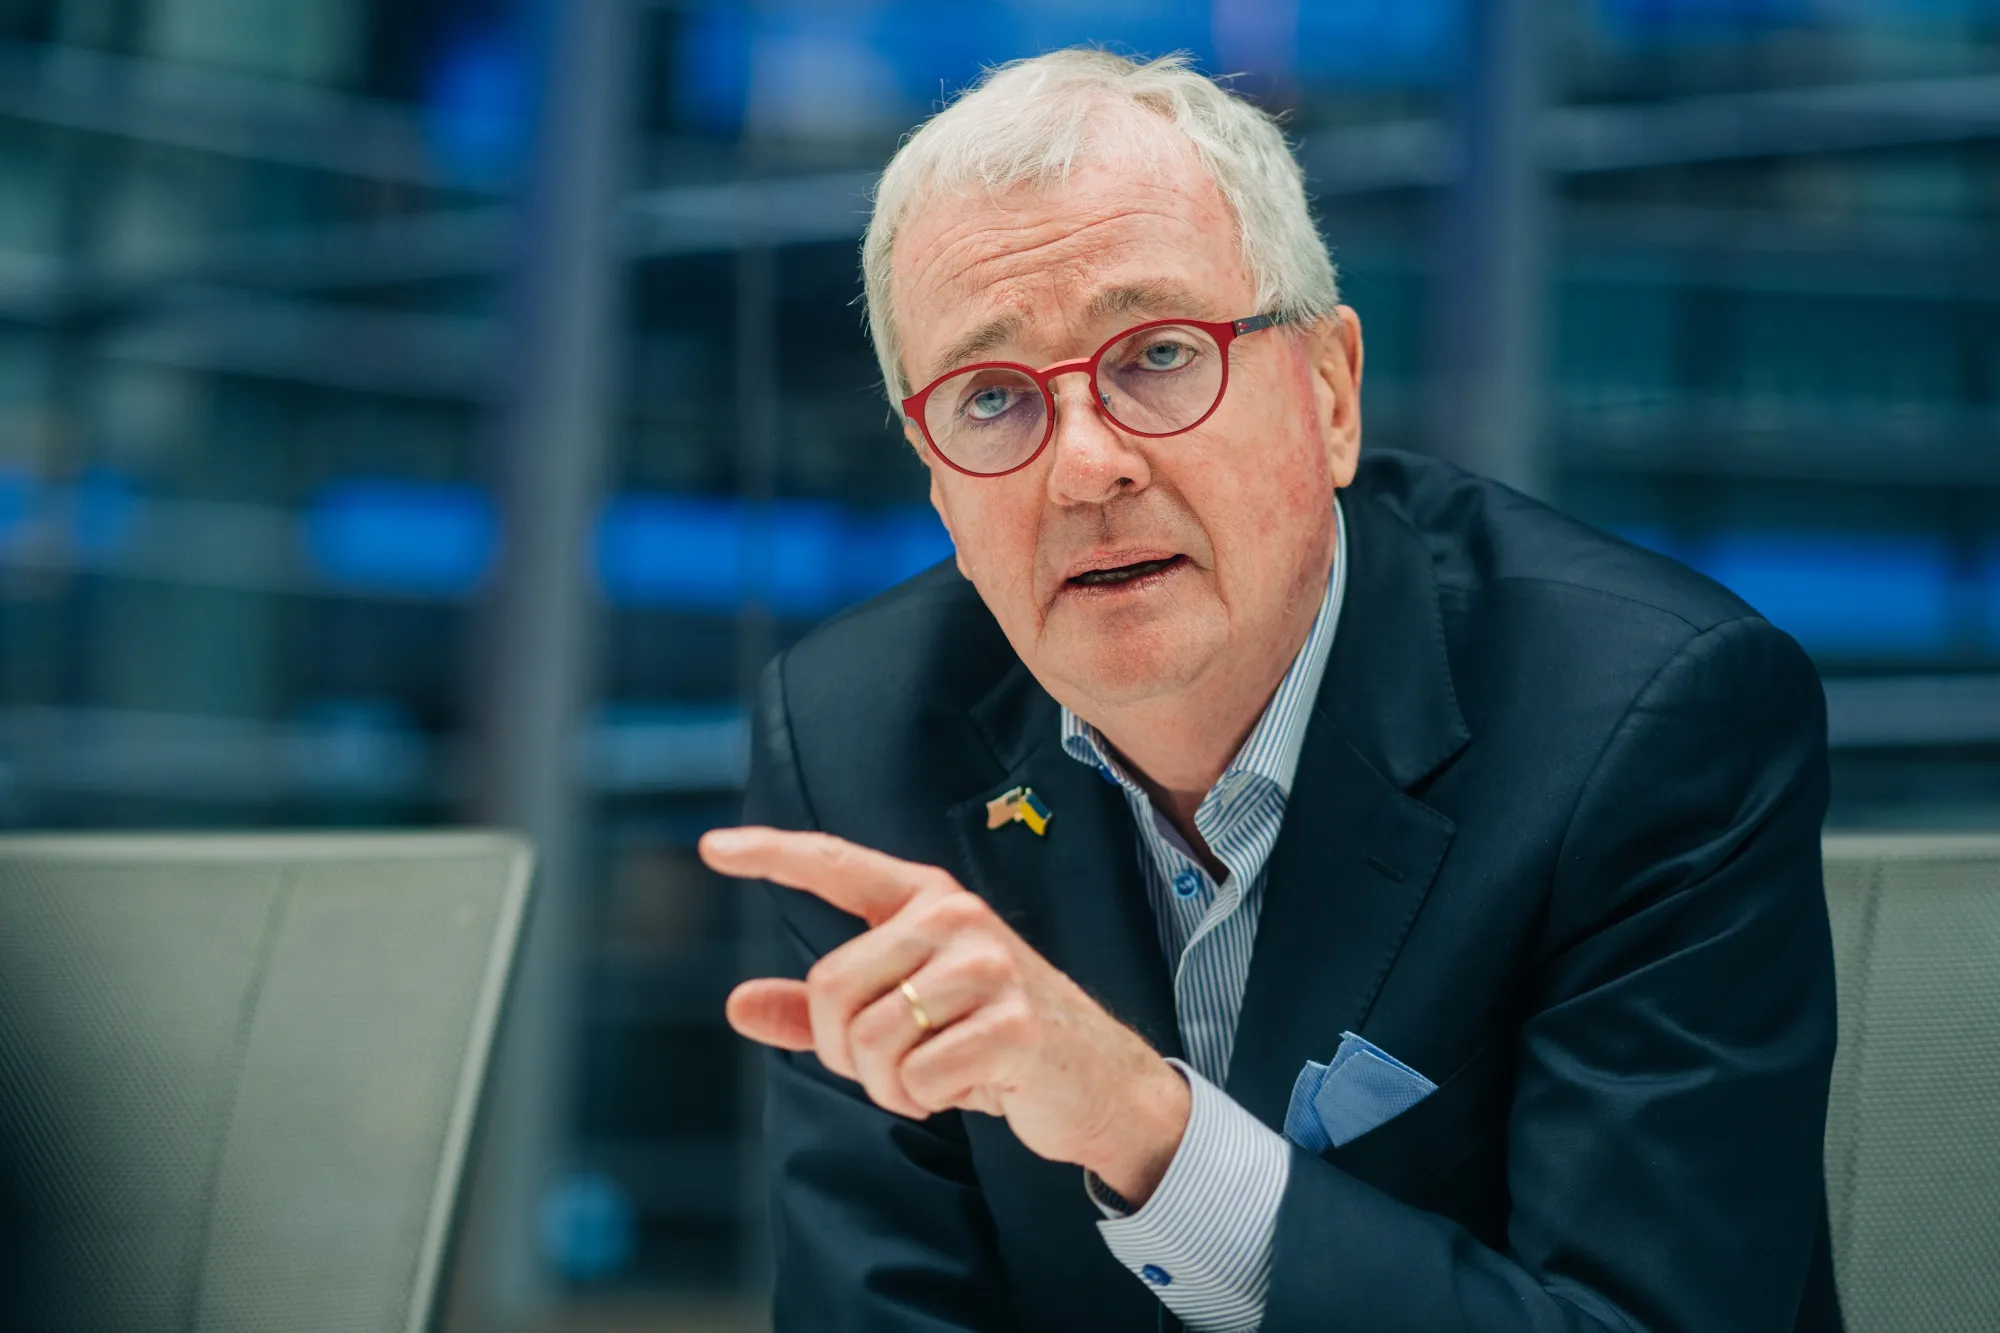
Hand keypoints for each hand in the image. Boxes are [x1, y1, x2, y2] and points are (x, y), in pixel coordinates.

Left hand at [701, 825, 1190, 1204]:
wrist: (1094, 1083)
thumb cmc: (989, 1041)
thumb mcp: (902, 1017)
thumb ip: (820, 1011)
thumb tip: (736, 1004)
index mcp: (926, 900)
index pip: (836, 865)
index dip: (771, 855)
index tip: (711, 848)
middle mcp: (955, 916)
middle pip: (831, 987)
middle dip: (844, 1051)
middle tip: (894, 1068)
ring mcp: (988, 965)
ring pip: (869, 1038)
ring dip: (887, 1085)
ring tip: (933, 1078)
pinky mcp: (1012, 1021)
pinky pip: (917, 1075)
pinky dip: (925, 1099)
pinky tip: (966, 1089)